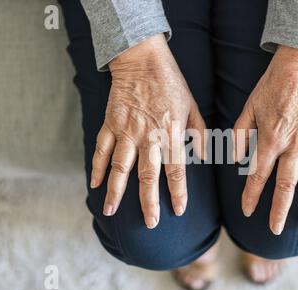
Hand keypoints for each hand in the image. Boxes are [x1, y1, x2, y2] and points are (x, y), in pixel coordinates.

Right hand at [91, 34, 205, 228]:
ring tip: (110, 211)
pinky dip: (96, 167)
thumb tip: (204, 157)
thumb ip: (200, 134)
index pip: (176, 171)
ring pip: (119, 167)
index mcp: (171, 133)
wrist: (143, 59)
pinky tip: (93, 184)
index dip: (178, 193)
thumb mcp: (193, 107)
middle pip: (147, 176)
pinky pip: (101, 148)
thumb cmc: (172, 84)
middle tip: (150, 223)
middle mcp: (148, 136)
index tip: (178, 211)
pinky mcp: (111, 123)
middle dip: (148, 202)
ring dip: (115, 191)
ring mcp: (126, 131)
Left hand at [233, 46, 297, 234]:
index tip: (246, 211)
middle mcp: (294, 145)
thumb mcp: (248, 106)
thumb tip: (236, 160)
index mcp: (271, 139)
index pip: (258, 175)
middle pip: (286, 185)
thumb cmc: (273, 84)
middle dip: (278, 210)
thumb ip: (240, 135)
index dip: (251, 195)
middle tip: (275, 230)